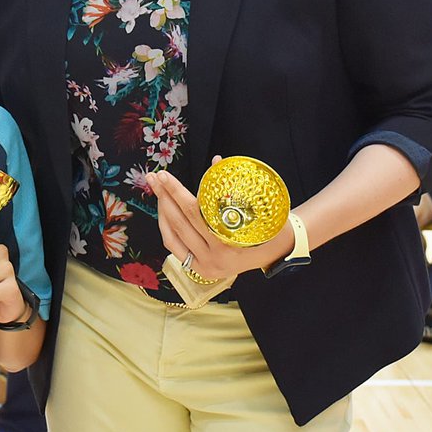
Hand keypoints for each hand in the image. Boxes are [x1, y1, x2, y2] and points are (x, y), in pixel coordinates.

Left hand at [147, 158, 291, 280]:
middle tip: (154, 177)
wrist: (278, 251)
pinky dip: (167, 228)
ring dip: (162, 211)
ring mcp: (206, 266)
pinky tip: (164, 212)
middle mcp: (215, 257)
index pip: (194, 211)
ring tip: (158, 191)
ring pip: (172, 236)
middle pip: (180, 222)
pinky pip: (175, 247)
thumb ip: (232, 184)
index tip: (164, 175)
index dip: (176, 192)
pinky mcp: (200, 270)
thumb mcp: (255, 204)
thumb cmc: (267, 224)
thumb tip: (216, 161)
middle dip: (164, 196)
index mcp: (229, 242)